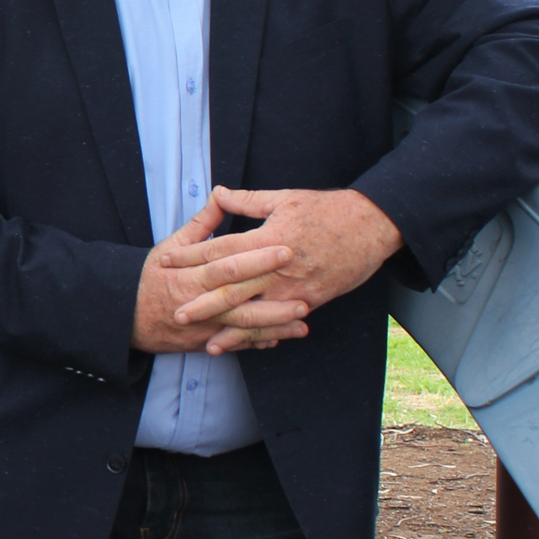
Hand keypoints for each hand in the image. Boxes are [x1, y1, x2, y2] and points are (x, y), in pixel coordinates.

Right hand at [131, 197, 306, 355]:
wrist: (127, 315)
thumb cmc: (151, 276)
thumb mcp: (171, 244)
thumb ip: (202, 222)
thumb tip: (221, 193)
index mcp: (192, 274)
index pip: (228, 264)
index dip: (257, 258)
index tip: (285, 249)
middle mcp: (199, 302)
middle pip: (241, 300)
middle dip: (274, 299)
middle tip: (305, 293)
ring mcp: (203, 325)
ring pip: (243, 327)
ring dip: (274, 325)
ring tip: (302, 319)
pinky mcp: (204, 341)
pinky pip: (236, 344)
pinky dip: (259, 341)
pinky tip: (283, 336)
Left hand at [163, 187, 403, 352]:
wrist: (372, 226)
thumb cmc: (327, 209)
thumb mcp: (284, 198)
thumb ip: (248, 200)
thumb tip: (217, 193)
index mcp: (267, 237)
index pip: (220, 249)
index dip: (190, 256)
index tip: (166, 262)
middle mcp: (277, 266)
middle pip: (233, 287)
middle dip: (203, 303)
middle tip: (177, 315)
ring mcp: (294, 287)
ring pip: (257, 312)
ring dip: (231, 329)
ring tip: (208, 343)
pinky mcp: (311, 301)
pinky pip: (281, 322)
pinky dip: (263, 335)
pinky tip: (249, 345)